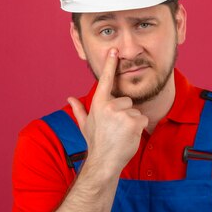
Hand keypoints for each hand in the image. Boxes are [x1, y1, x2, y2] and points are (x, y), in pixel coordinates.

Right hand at [68, 48, 147, 173]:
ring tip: (121, 134)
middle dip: (124, 114)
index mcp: (98, 103)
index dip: (109, 64)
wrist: (104, 161)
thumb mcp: (85, 125)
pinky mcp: (133, 121)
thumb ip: (79, 110)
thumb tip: (70, 99)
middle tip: (116, 128)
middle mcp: (109, 105)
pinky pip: (142, 119)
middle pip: (127, 101)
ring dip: (132, 122)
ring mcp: (122, 113)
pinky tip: (129, 136)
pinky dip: (138, 128)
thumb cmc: (96, 143)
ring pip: (135, 111)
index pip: (105, 80)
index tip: (114, 50)